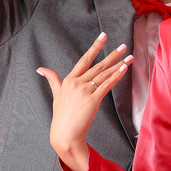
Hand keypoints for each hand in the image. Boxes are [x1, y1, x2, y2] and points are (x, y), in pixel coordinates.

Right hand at [37, 33, 131, 170]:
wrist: (64, 134)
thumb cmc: (61, 116)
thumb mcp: (56, 95)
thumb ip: (52, 79)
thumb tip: (40, 68)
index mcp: (69, 80)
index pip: (84, 59)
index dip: (95, 47)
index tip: (103, 36)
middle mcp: (77, 82)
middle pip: (98, 65)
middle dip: (112, 55)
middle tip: (124, 46)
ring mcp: (84, 91)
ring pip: (104, 74)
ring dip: (119, 65)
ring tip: (129, 57)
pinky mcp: (92, 100)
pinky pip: (106, 85)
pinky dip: (116, 77)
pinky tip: (123, 70)